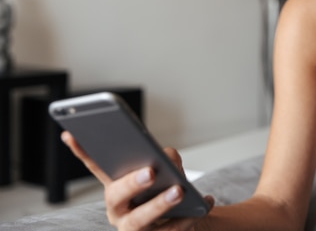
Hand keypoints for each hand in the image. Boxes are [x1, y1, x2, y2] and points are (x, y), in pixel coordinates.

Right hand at [62, 132, 213, 230]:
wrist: (189, 222)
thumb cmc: (170, 191)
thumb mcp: (170, 172)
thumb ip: (167, 160)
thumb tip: (167, 158)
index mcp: (117, 188)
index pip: (97, 167)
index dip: (82, 151)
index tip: (71, 132)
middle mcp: (119, 210)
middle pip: (116, 196)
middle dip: (132, 183)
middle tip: (151, 171)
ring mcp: (134, 230)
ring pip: (140, 220)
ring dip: (160, 204)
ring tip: (180, 190)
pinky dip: (190, 217)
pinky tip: (206, 202)